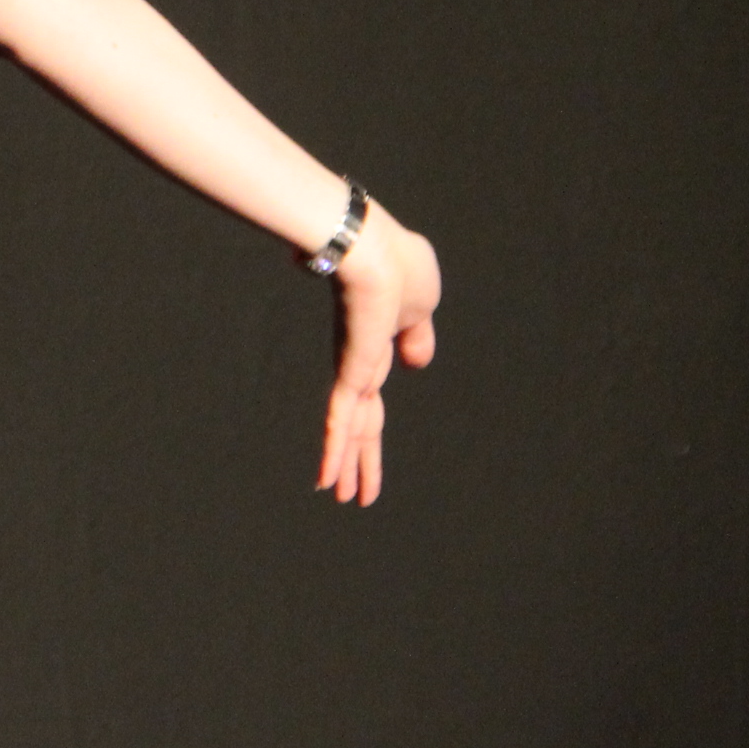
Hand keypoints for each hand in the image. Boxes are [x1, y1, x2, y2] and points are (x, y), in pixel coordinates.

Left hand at [320, 201, 439, 504]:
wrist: (373, 249)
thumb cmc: (398, 264)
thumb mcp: (421, 305)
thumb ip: (417, 335)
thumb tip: (416, 364)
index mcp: (375, 346)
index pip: (371, 398)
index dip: (370, 425)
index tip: (363, 448)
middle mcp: (359, 362)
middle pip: (361, 422)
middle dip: (358, 459)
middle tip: (349, 495)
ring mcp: (352, 369)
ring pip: (351, 429)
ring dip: (348, 466)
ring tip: (339, 497)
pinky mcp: (349, 371)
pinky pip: (341, 419)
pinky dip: (335, 451)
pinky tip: (327, 479)